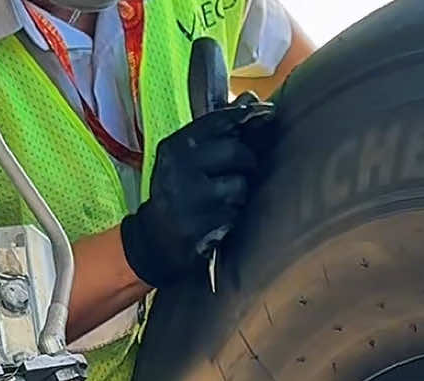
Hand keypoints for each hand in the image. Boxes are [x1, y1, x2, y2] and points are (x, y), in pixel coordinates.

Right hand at [120, 102, 276, 290]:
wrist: (156, 240)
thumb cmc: (179, 193)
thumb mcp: (188, 158)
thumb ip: (219, 130)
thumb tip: (251, 97)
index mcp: (175, 146)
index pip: (218, 121)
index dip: (246, 115)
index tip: (268, 112)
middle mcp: (179, 168)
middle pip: (235, 152)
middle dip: (248, 162)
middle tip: (245, 170)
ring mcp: (190, 198)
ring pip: (240, 185)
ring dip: (241, 194)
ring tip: (225, 200)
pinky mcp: (201, 225)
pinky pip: (236, 214)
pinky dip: (235, 216)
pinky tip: (220, 219)